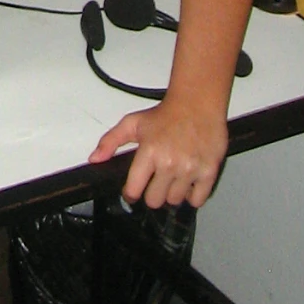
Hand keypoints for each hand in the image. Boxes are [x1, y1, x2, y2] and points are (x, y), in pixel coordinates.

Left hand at [88, 94, 229, 209]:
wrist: (196, 103)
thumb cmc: (165, 114)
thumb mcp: (132, 123)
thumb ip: (110, 141)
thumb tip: (94, 159)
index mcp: (149, 152)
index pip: (134, 190)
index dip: (131, 193)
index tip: (133, 190)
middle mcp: (169, 163)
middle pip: (154, 200)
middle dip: (152, 193)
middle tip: (156, 180)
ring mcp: (190, 169)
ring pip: (175, 201)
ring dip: (172, 192)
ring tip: (173, 176)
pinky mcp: (208, 172)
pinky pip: (197, 200)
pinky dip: (192, 195)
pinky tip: (188, 181)